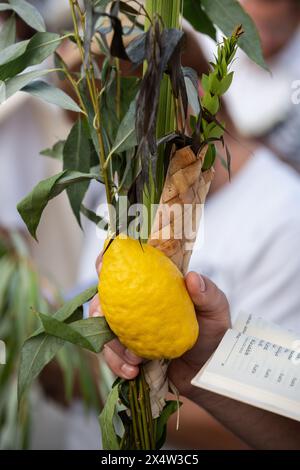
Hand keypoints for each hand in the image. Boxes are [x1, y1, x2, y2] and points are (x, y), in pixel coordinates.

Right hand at [89, 254, 229, 400]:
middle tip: (104, 316)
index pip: (126, 265)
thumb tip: (191, 278)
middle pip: (104, 296)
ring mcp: (128, 327)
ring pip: (102, 329)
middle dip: (98, 306)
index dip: (108, 261)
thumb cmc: (213, 333)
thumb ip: (208, 293)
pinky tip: (132, 371)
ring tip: (135, 359)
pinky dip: (116, 363)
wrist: (207, 372)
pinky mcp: (125, 352)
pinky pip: (110, 355)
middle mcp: (136, 302)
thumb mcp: (216, 310)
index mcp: (152, 283)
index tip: (103, 266)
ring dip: (111, 343)